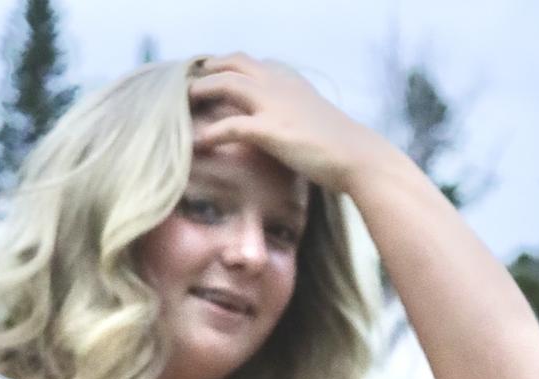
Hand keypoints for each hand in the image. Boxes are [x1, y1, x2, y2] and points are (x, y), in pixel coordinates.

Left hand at [187, 53, 388, 193]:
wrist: (357, 156)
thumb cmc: (339, 146)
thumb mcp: (313, 120)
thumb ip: (294, 114)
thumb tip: (287, 128)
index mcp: (287, 80)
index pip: (248, 62)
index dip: (224, 66)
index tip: (207, 76)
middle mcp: (278, 84)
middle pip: (232, 62)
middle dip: (206, 70)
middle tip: (186, 85)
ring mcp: (273, 104)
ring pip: (225, 83)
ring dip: (201, 91)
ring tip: (182, 105)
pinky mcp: (270, 130)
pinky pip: (230, 126)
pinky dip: (210, 133)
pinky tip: (198, 143)